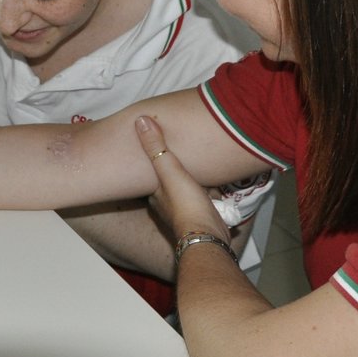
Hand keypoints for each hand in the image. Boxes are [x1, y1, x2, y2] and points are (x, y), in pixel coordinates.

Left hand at [135, 115, 227, 243]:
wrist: (208, 236)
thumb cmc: (186, 206)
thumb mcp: (169, 171)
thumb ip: (156, 147)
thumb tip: (141, 120)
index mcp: (155, 194)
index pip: (151, 173)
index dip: (155, 160)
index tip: (160, 148)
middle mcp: (167, 204)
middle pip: (171, 181)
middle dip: (178, 171)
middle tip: (186, 155)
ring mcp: (186, 212)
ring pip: (189, 190)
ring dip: (196, 181)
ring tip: (203, 165)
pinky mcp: (204, 216)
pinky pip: (205, 198)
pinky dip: (210, 191)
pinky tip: (217, 184)